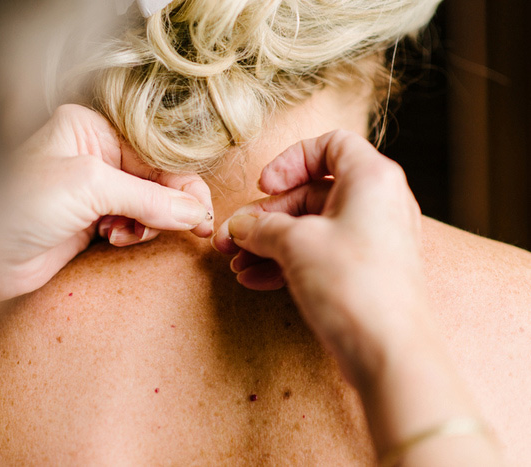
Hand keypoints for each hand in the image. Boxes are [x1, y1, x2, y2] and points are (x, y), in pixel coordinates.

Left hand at [0, 104, 212, 299]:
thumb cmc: (20, 205)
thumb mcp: (90, 188)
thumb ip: (149, 198)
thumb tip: (196, 212)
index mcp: (90, 128)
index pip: (154, 153)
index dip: (182, 182)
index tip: (202, 212)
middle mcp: (93, 154)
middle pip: (155, 178)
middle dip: (169, 204)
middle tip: (190, 228)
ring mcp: (92, 189)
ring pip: (147, 202)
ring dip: (149, 221)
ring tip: (130, 233)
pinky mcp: (91, 219)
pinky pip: (132, 222)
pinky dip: (134, 232)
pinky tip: (116, 238)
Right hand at [213, 130, 426, 381]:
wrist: (388, 351)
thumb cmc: (352, 285)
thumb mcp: (296, 244)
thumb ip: (262, 226)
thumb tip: (240, 226)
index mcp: (371, 179)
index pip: (331, 145)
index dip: (292, 159)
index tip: (265, 185)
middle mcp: (377, 204)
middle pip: (311, 193)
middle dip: (265, 216)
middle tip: (231, 237)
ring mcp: (372, 240)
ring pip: (311, 228)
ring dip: (269, 243)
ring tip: (235, 263)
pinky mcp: (364, 271)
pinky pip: (320, 254)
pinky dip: (287, 262)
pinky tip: (253, 279)